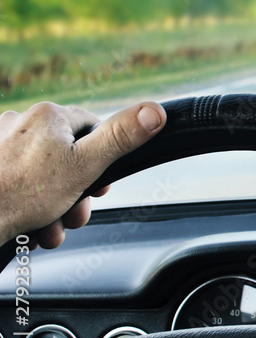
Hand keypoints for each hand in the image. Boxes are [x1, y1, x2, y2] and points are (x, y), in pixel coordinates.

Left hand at [0, 101, 165, 247]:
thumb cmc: (21, 195)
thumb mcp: (86, 167)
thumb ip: (122, 137)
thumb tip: (156, 111)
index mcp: (49, 115)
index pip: (93, 130)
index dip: (102, 162)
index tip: (98, 187)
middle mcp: (21, 121)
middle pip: (67, 156)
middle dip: (76, 192)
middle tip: (73, 214)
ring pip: (43, 173)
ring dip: (53, 205)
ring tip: (48, 227)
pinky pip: (18, 180)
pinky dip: (28, 204)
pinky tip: (29, 224)